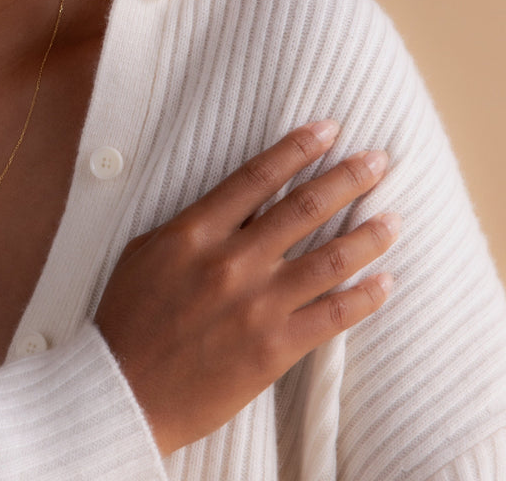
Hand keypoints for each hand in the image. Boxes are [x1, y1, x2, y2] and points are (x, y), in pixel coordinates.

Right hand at [93, 121, 399, 454]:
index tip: (328, 130)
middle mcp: (232, 261)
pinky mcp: (275, 347)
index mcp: (195, 232)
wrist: (124, 389)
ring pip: (330, 259)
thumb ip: (190, 225)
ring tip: (394, 217)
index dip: (297, 149)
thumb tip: (229, 204)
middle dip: (347, 178)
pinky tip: (385, 281)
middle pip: (304, 208)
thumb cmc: (127, 316)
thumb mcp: (146, 251)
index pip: (257, 177)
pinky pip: (334, 315)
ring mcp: (257, 305)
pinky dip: (366, 297)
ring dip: (368, 234)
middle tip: (379, 160)